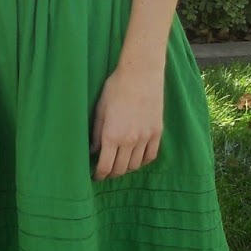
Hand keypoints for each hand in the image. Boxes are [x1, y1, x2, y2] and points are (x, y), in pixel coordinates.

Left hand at [90, 59, 162, 179]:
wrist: (141, 75)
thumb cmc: (116, 89)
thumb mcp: (100, 110)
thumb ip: (97, 133)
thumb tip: (94, 151)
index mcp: (112, 135)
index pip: (105, 166)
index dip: (100, 175)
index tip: (96, 176)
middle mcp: (129, 140)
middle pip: (120, 169)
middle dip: (111, 173)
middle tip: (106, 172)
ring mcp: (145, 137)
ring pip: (135, 165)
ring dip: (126, 168)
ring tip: (120, 165)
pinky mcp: (157, 132)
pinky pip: (151, 156)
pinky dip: (142, 161)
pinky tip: (136, 159)